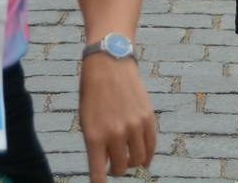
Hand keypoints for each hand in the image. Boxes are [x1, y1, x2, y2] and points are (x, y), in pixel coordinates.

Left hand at [80, 55, 156, 182]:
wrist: (109, 65)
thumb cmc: (93, 95)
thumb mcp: (87, 121)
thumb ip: (96, 145)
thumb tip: (107, 166)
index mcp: (94, 136)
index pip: (98, 174)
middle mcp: (115, 133)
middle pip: (120, 168)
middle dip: (116, 170)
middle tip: (113, 166)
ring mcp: (133, 126)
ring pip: (138, 160)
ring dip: (132, 163)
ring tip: (127, 160)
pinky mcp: (147, 118)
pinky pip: (151, 146)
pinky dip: (147, 156)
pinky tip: (143, 159)